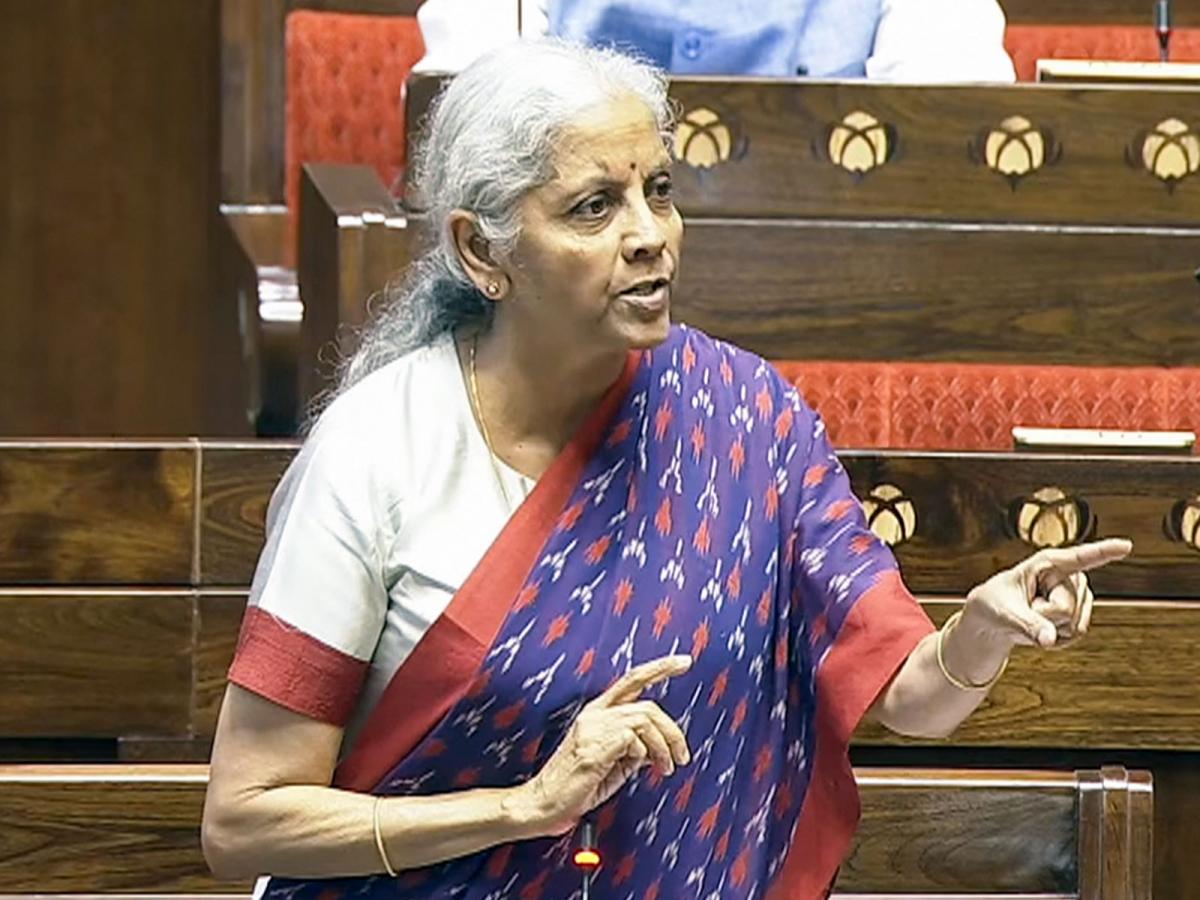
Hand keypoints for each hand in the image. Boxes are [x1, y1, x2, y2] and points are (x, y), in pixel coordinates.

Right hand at [511, 654, 692, 836]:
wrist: (543, 805)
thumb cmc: (574, 787)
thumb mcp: (613, 764)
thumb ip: (634, 750)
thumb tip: (657, 748)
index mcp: (597, 713)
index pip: (633, 680)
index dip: (660, 668)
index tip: (684, 661)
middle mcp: (595, 715)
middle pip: (648, 706)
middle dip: (673, 731)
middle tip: (682, 755)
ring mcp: (592, 729)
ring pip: (645, 720)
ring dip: (663, 746)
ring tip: (666, 767)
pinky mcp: (593, 747)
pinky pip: (633, 738)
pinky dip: (645, 753)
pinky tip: (641, 767)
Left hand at [958, 538, 1131, 651]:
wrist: (995, 620)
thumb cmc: (995, 605)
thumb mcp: (1005, 613)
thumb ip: (1028, 624)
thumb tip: (1050, 640)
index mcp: (1046, 563)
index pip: (1079, 557)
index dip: (1104, 551)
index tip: (1127, 545)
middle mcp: (1068, 576)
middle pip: (1066, 607)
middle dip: (1043, 616)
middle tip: (1026, 608)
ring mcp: (1077, 595)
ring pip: (1074, 623)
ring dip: (1050, 627)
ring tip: (1033, 615)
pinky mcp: (1080, 613)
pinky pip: (1075, 633)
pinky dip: (1056, 638)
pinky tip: (1043, 628)